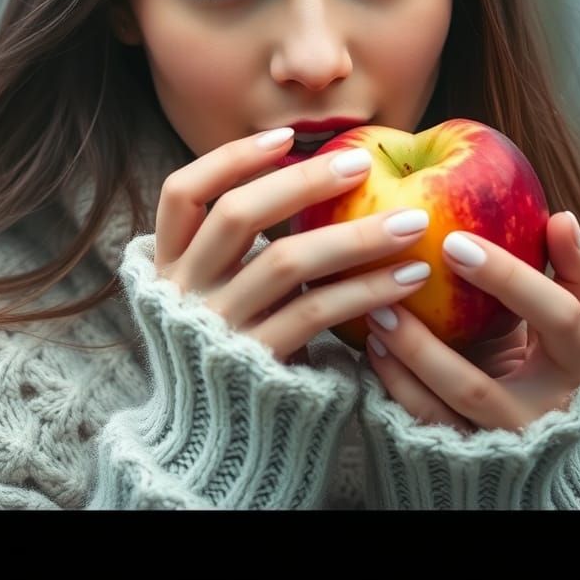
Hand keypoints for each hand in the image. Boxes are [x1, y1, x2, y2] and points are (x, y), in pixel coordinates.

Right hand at [154, 129, 432, 364]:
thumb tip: (308, 176)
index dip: (230, 159)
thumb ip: (241, 247)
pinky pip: (316, 313)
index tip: (284, 137)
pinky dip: (366, 291)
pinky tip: (408, 278)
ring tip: (414, 221)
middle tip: (364, 165)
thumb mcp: (215, 292)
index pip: (181, 192)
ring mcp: (217, 327)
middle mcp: (182, 291)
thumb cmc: (230, 345)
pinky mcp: (257, 362)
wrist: (213, 441)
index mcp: (165, 264)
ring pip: (286, 262)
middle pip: (238, 216)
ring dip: (356, 236)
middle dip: (304, 182)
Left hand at [363, 211, 579, 434]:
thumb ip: (565, 271)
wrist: (526, 436)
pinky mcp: (460, 454)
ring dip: (410, 356)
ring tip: (378, 312)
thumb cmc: (538, 352)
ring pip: (449, 406)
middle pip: (483, 384)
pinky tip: (373, 344)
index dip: (513, 279)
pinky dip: (396, 382)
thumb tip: (562, 217)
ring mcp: (497, 441)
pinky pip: (424, 420)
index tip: (455, 240)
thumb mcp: (555, 316)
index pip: (560, 318)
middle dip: (433, 341)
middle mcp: (541, 413)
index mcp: (576, 366)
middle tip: (390, 291)